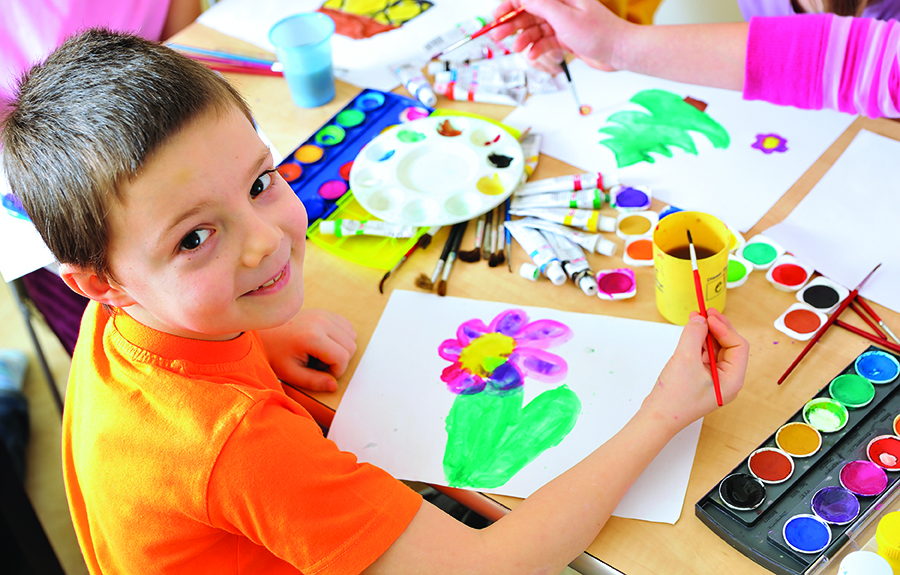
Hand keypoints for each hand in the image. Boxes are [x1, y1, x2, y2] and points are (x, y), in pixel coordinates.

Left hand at [257, 309, 356, 391]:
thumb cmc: (275, 353)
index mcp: (312, 337)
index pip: (343, 357)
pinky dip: (341, 337)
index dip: (337, 371)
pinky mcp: (325, 312)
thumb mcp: (291, 373)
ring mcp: (324, 314)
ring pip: (351, 335)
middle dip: (339, 360)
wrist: (265, 332)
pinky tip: (324, 343)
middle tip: (318, 363)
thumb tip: (334, 386)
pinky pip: (346, 326)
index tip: (321, 373)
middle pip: (350, 346)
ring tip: (320, 352)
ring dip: (341, 348)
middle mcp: (321, 321)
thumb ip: (314, 381)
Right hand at [490, 0, 628, 70]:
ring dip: (523, 38)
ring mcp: (562, 22)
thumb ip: (540, 5)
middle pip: (528, 12)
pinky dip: (536, 48)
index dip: (509, 5)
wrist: (619, 51)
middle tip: (497, 35)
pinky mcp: (565, 36)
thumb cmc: (599, 33)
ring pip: (535, 28)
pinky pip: (544, 41)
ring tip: (516, 49)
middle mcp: (560, 6)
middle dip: (512, 24)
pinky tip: (532, 55)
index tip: (496, 17)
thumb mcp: (564, 17)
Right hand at [641, 309, 748, 433]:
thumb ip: (694, 334)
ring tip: (695, 319)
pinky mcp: (700, 379)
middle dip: (716, 328)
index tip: (709, 316)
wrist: (657, 418)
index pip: (737, 346)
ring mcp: (713, 380)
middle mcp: (726, 380)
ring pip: (715, 350)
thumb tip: (700, 319)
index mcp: (732, 380)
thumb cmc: (674, 398)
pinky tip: (690, 333)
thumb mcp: (685, 359)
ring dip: (706, 334)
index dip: (724, 328)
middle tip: (705, 313)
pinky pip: (704, 356)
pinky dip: (698, 343)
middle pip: (728, 346)